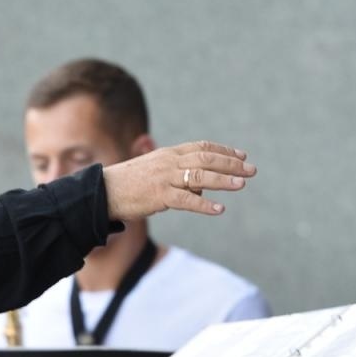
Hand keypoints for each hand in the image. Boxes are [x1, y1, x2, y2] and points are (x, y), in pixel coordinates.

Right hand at [101, 141, 254, 219]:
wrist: (104, 191)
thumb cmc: (130, 182)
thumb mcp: (155, 169)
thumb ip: (178, 173)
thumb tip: (200, 184)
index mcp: (169, 153)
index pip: (202, 147)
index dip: (224, 150)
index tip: (241, 155)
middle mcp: (170, 162)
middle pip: (207, 158)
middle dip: (232, 164)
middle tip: (251, 170)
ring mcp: (165, 178)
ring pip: (201, 176)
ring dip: (224, 180)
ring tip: (242, 184)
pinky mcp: (159, 196)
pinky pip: (187, 200)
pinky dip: (204, 204)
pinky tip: (219, 209)